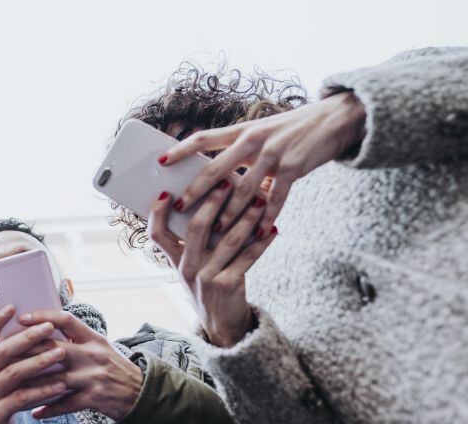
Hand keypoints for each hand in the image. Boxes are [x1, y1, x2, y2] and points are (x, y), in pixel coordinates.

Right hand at [0, 305, 67, 423]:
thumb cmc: (0, 408)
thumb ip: (9, 365)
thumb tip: (34, 337)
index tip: (12, 306)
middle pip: (0, 352)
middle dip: (26, 338)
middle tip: (49, 327)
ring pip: (12, 373)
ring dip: (39, 361)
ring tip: (61, 353)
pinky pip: (21, 398)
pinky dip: (42, 390)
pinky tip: (60, 385)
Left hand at [15, 310, 142, 420]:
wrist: (140, 394)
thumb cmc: (113, 368)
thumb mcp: (99, 347)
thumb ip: (76, 338)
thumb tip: (43, 327)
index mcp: (93, 338)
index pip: (66, 320)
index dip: (43, 316)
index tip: (21, 318)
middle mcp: (93, 354)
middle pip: (54, 349)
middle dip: (26, 352)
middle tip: (3, 355)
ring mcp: (94, 377)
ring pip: (54, 379)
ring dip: (30, 385)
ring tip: (11, 387)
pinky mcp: (95, 398)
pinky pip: (65, 404)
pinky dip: (48, 409)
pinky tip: (33, 412)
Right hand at [148, 182, 276, 347]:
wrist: (222, 326)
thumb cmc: (209, 288)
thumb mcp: (193, 268)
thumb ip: (195, 244)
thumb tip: (211, 205)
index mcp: (176, 261)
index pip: (157, 234)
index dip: (157, 213)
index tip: (167, 192)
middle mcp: (187, 268)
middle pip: (196, 228)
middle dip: (212, 202)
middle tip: (226, 182)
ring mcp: (207, 277)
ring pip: (227, 239)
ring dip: (246, 217)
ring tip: (259, 201)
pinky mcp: (228, 285)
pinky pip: (248, 257)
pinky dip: (262, 242)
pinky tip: (272, 229)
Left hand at [160, 91, 365, 235]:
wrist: (336, 118)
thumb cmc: (293, 129)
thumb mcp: (263, 132)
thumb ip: (241, 152)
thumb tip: (217, 176)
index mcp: (242, 131)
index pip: (204, 138)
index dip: (181, 149)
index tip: (160, 161)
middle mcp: (254, 140)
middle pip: (216, 168)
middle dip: (196, 190)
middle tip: (179, 207)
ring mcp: (273, 154)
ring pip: (243, 189)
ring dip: (228, 213)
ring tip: (214, 231)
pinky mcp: (293, 168)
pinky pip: (275, 198)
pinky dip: (266, 217)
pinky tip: (259, 232)